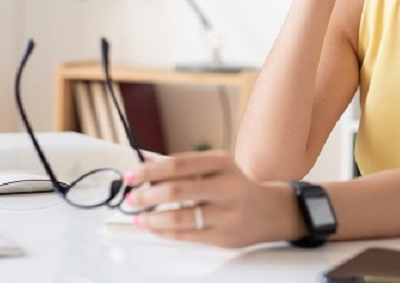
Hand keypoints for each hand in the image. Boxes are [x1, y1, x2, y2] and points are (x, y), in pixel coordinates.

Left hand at [124, 151, 299, 247]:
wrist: (269, 210)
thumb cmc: (236, 186)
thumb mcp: (216, 167)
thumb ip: (184, 166)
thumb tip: (146, 164)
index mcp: (222, 162)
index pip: (178, 164)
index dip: (150, 171)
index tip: (131, 175)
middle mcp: (226, 186)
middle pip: (176, 191)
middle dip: (146, 196)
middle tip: (131, 198)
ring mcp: (226, 213)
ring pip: (179, 217)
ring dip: (152, 218)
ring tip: (139, 216)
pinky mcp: (223, 236)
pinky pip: (186, 235)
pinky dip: (164, 231)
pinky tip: (154, 227)